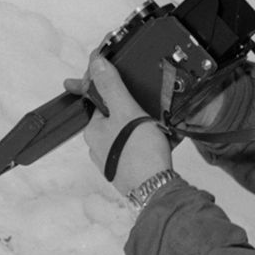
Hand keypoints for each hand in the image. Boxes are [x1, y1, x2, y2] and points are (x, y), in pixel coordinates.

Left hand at [71, 54, 171, 190]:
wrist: (159, 191)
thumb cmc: (141, 155)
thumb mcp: (126, 110)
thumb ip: (111, 86)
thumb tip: (96, 64)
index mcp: (93, 130)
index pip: (98, 99)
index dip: (112, 86)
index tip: (125, 81)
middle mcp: (98, 146)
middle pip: (115, 116)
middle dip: (133, 110)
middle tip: (150, 112)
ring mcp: (113, 160)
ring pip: (127, 133)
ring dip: (143, 126)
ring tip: (159, 127)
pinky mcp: (128, 170)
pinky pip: (137, 148)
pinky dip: (148, 142)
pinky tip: (161, 141)